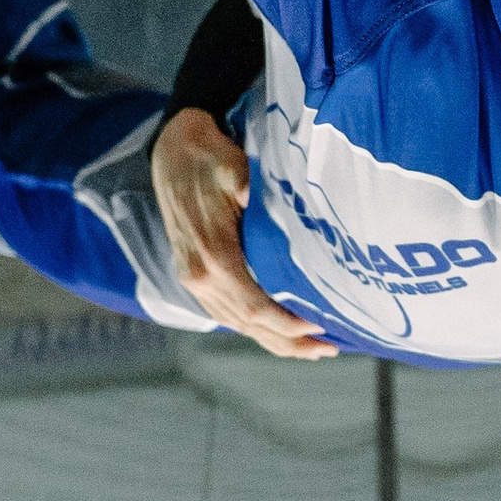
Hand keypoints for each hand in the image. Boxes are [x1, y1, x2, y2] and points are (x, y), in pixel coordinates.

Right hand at [150, 104, 337, 358]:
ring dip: (273, 340)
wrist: (172, 152)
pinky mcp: (194, 276)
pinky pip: (226, 314)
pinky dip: (253, 328)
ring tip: (310, 348)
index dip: (286, 324)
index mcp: (211, 255)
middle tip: (328, 349)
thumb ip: (247, 187)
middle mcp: (199, 276)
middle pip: (248, 324)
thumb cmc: (209, 158)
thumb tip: (265, 200)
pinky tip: (276, 332)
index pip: (253, 305)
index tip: (317, 329)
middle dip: (288, 342)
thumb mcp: (232, 167)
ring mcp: (193, 279)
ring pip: (236, 324)